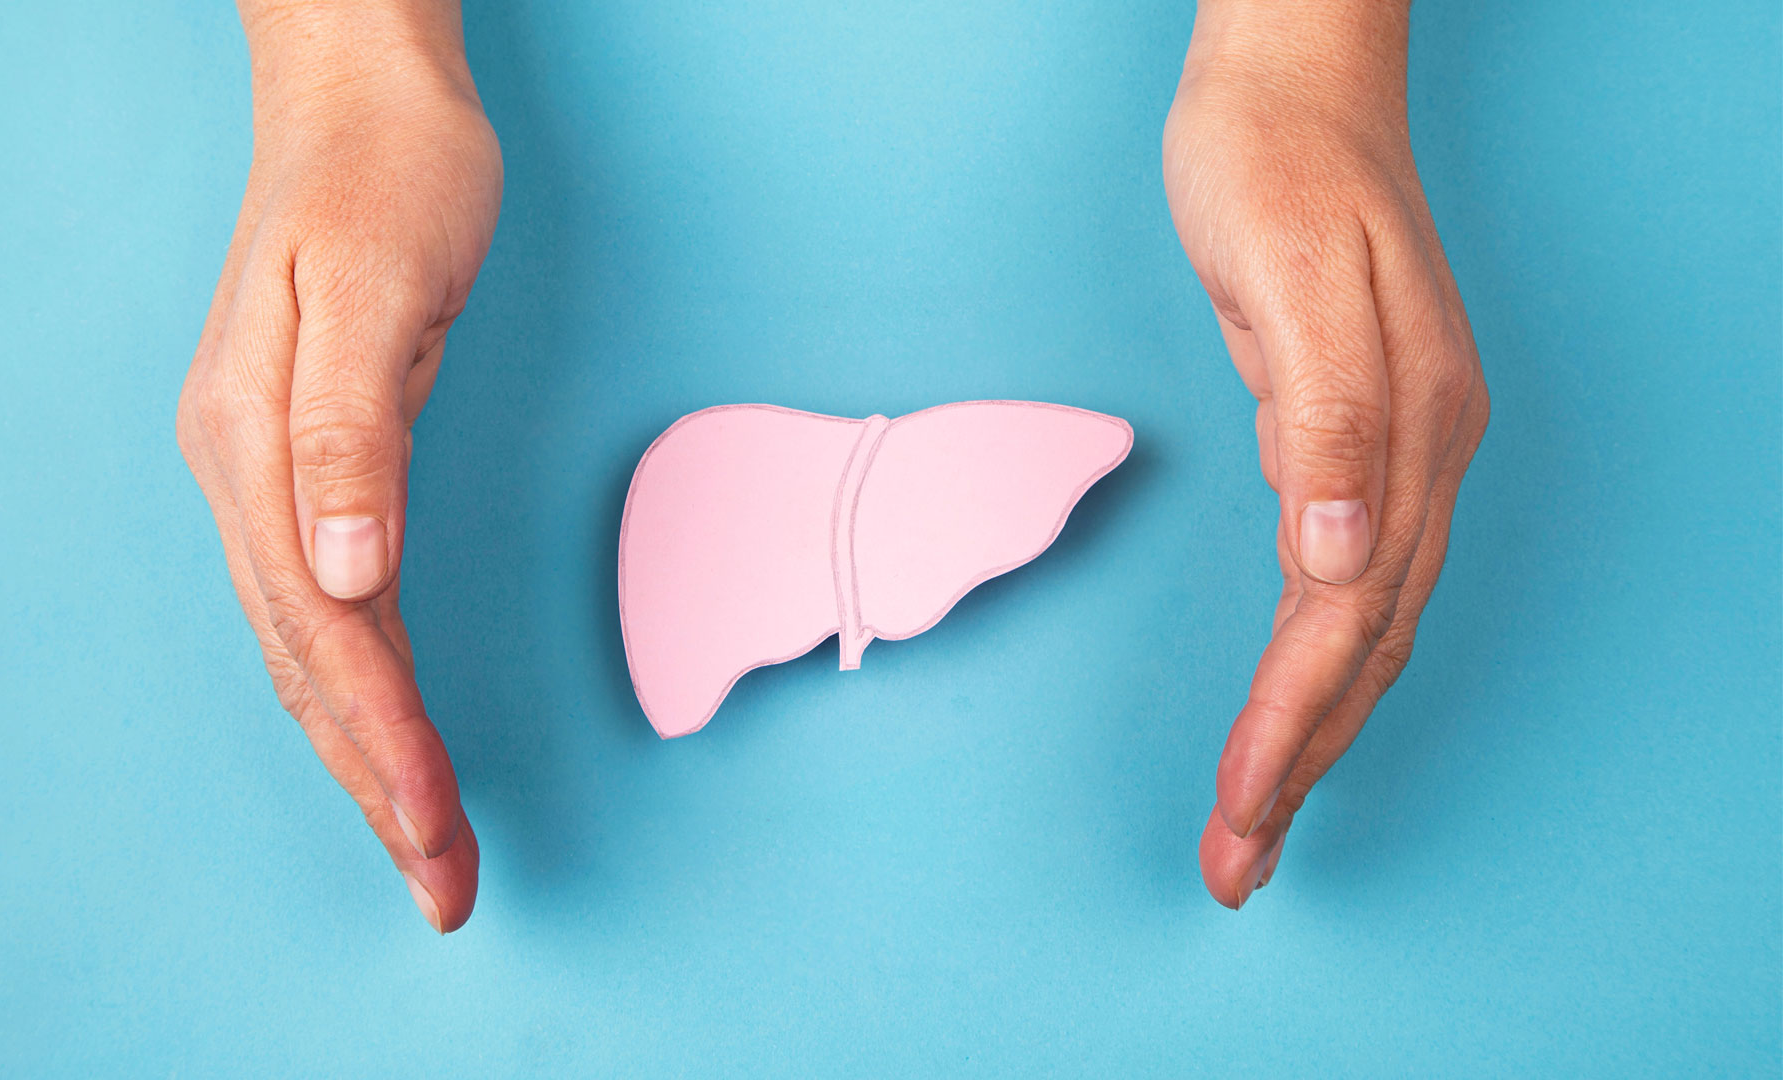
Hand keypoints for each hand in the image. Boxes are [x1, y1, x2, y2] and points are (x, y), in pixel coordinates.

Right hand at [175, 1, 500, 931]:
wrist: (362, 99)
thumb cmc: (388, 177)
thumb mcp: (378, 286)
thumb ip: (348, 433)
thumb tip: (344, 574)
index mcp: (254, 443)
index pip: (323, 626)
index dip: (380, 735)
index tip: (433, 824)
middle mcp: (246, 476)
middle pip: (310, 664)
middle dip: (376, 784)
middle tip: (444, 884)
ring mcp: (266, 476)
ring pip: (312, 650)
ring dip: (366, 756)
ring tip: (424, 844)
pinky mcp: (306, 466)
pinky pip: (326, 608)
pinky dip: (360, 689)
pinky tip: (381, 737)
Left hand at [1162, 0, 1488, 907]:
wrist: (1294, 80)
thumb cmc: (1272, 164)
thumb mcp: (1285, 274)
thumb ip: (1328, 414)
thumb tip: (1345, 553)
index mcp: (1405, 428)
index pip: (1343, 619)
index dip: (1291, 727)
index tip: (1240, 814)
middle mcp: (1420, 452)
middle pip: (1361, 647)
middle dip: (1300, 765)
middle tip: (1236, 866)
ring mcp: (1402, 445)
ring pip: (1362, 626)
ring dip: (1312, 730)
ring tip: (1257, 817)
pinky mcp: (1362, 431)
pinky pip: (1348, 578)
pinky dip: (1317, 659)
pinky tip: (1294, 701)